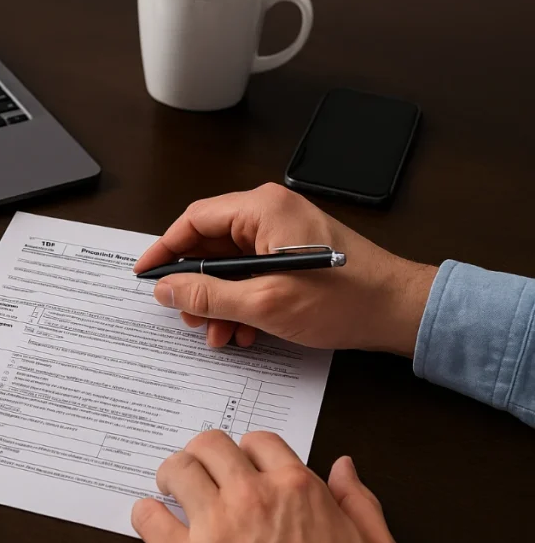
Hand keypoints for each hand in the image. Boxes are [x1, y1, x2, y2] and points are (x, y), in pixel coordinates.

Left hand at [132, 431, 401, 542]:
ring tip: (172, 487)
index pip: (260, 441)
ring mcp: (217, 528)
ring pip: (177, 470)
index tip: (243, 463)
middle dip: (204, 454)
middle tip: (201, 469)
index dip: (249, 451)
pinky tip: (153, 520)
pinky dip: (146, 515)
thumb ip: (359, 502)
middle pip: (211, 445)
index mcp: (298, 490)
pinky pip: (149, 518)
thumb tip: (343, 468)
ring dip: (172, 474)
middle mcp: (254, 499)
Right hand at [135, 183, 436, 354]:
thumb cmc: (345, 298)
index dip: (164, 250)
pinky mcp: (293, 255)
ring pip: (229, 266)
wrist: (398, 311)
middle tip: (186, 314)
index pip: (194, 221)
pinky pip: (251, 274)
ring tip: (219, 333)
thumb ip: (208, 295)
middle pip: (210, 244)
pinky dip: (242, 302)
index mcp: (262, 209)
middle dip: (196, 286)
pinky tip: (244, 331)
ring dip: (219, 301)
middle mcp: (271, 213)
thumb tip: (166, 289)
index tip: (145, 275)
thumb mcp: (264, 303)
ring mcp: (283, 233)